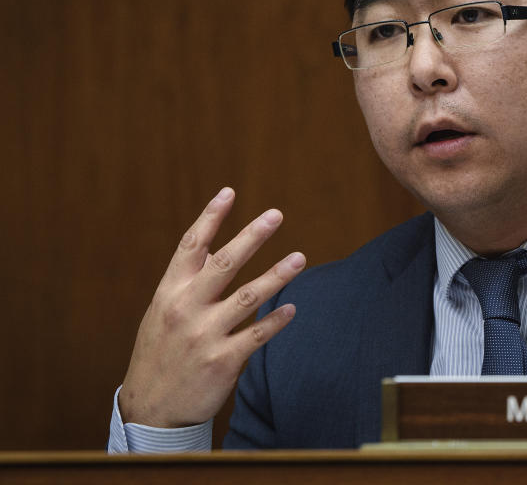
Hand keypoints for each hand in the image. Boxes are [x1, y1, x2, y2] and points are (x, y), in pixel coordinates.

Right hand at [118, 187, 305, 427]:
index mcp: (169, 292)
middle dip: (251, 236)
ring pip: (248, 297)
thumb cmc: (160, 353)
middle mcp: (186, 309)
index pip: (191, 246)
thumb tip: (215, 248)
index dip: (210, 217)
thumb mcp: (162, 312)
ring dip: (277, 275)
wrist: (151, 408)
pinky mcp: (223, 361)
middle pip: (223, 263)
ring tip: (300, 258)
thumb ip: (187, 282)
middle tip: (275, 214)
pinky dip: (276, 321)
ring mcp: (204, 335)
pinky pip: (257, 335)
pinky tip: (293, 308)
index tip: (229, 192)